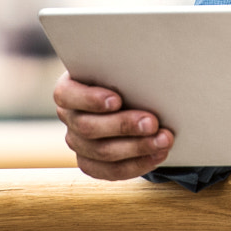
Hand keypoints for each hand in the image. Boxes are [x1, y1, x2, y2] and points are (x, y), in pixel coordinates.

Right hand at [54, 71, 174, 179]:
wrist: (132, 97)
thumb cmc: (126, 75)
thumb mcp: (122, 66)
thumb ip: (127, 65)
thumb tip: (148, 59)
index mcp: (69, 89)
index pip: (67, 95)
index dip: (90, 99)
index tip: (117, 99)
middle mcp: (69, 117)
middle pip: (88, 128)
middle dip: (124, 126)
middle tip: (152, 122)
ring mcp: (78, 143)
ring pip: (102, 152)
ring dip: (137, 147)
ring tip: (164, 140)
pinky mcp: (92, 163)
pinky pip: (111, 171)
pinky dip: (137, 164)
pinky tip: (158, 155)